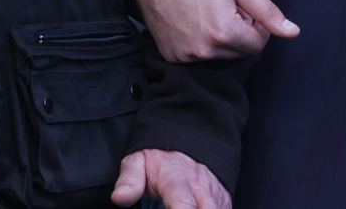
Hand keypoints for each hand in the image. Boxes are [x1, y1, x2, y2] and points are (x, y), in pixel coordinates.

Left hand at [113, 149, 228, 208]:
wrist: (186, 142)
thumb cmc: (159, 158)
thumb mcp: (137, 161)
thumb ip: (129, 180)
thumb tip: (120, 197)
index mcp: (175, 177)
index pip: (182, 200)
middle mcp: (199, 184)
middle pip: (208, 207)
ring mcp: (213, 190)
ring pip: (219, 208)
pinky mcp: (222, 196)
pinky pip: (226, 208)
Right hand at [131, 0, 298, 61]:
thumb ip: (267, 11)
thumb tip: (293, 32)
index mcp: (223, 33)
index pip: (258, 45)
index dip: (257, 26)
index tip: (245, 9)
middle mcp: (203, 51)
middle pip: (239, 51)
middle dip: (240, 31)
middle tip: (225, 7)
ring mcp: (184, 56)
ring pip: (220, 55)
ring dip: (222, 38)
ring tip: (208, 12)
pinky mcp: (171, 57)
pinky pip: (199, 56)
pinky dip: (202, 42)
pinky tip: (193, 20)